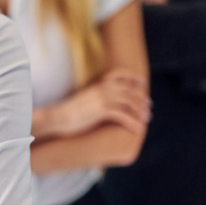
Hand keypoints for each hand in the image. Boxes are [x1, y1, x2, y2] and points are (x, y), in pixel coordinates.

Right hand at [35, 67, 149, 138]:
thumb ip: (96, 98)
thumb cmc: (68, 113)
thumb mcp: (84, 100)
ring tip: (146, 120)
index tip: (141, 82)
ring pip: (128, 102)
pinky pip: (122, 115)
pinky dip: (132, 122)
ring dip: (139, 112)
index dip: (132, 77)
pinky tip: (137, 129)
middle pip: (128, 90)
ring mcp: (101, 98)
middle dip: (140, 99)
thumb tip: (105, 104)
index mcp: (97, 84)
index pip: (118, 74)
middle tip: (148, 108)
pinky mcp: (101, 110)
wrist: (57, 118)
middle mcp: (101, 88)